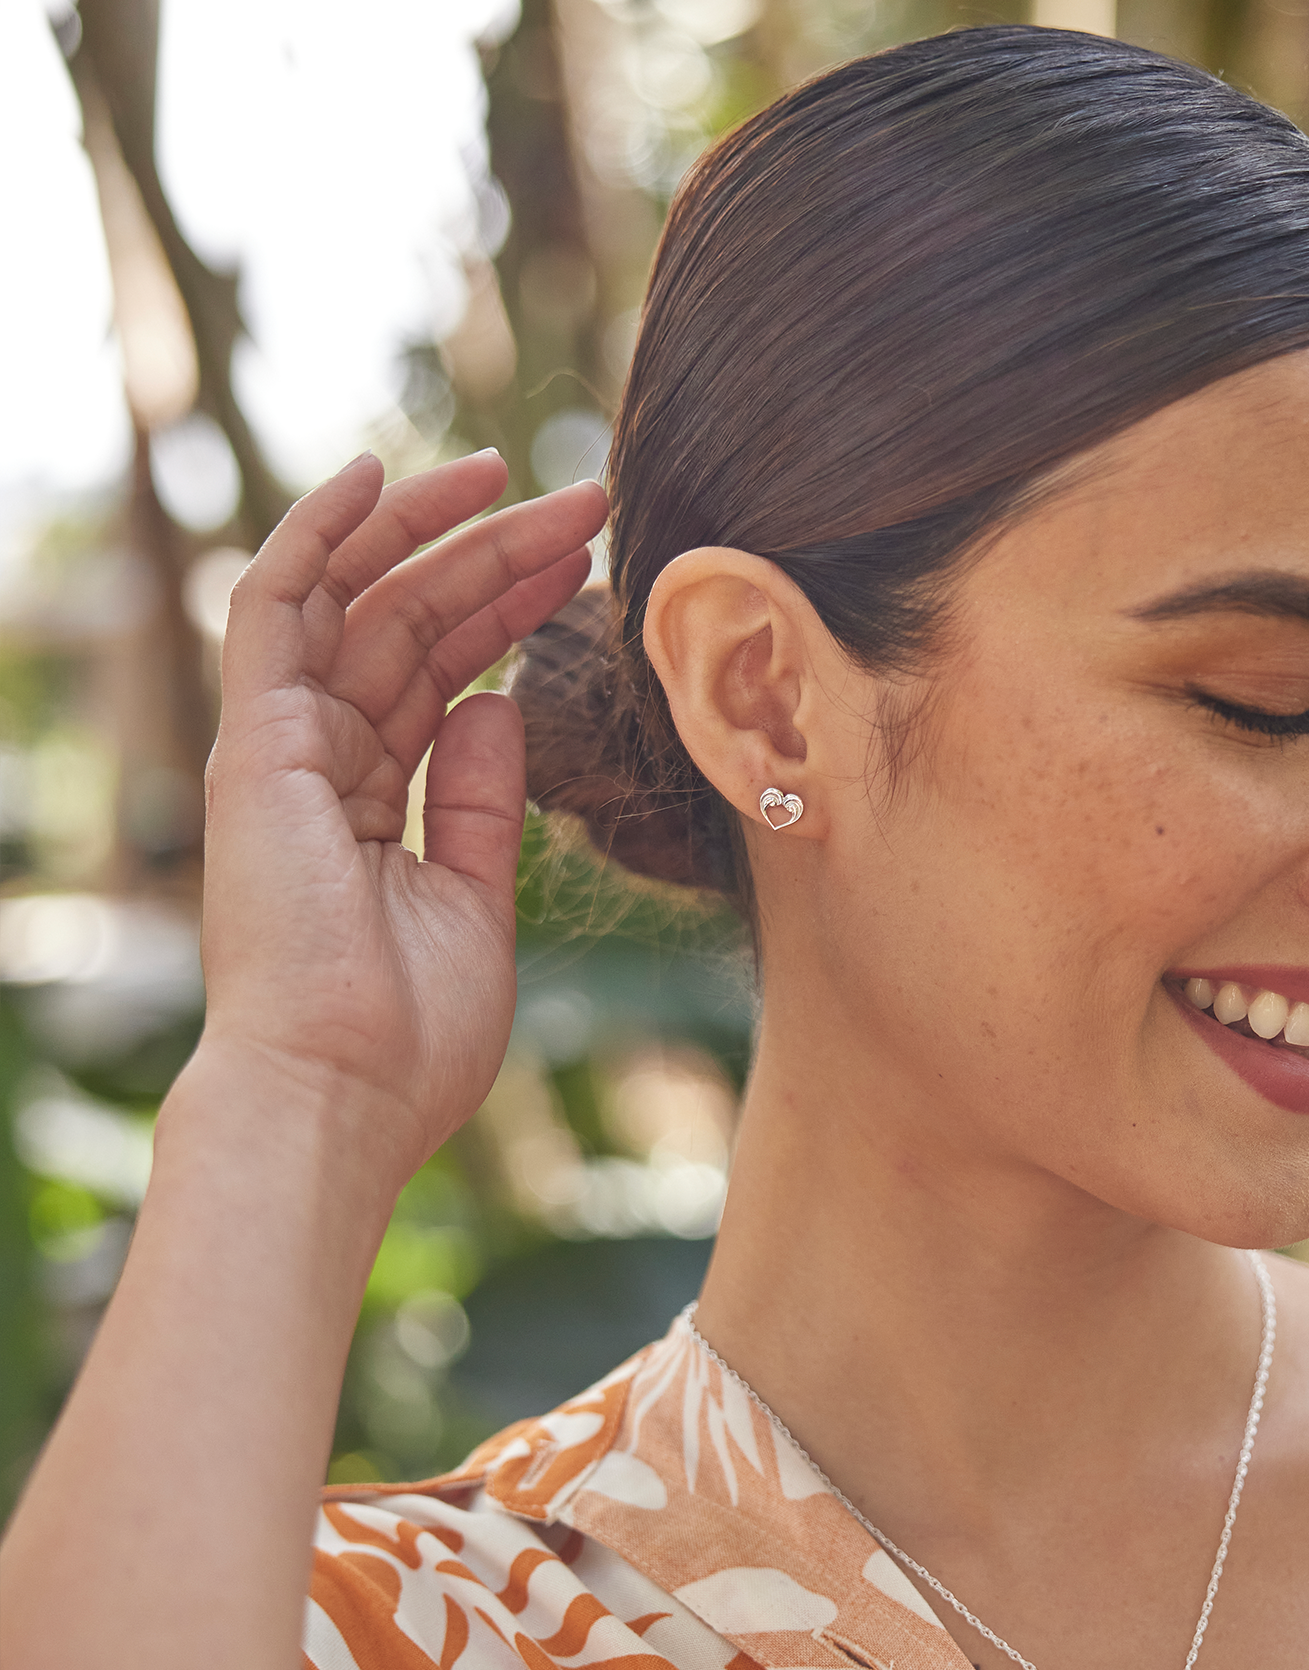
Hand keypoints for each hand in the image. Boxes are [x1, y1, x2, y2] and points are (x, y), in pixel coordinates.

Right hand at [196, 450, 607, 1181]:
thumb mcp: (479, 899)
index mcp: (374, 802)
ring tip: (520, 476)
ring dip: (438, 531)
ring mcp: (282, 746)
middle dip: (498, 557)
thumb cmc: (413, 1032)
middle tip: (588, 505)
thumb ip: (484, 798)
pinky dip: (320, 532)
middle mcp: (322, 761)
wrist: (347, 1091)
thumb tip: (500, 699)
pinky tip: (379, 474)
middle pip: (413, 623)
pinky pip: (276, 605)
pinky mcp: (254, 740)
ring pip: (360, 599)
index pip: (443, 673)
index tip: (589, 567)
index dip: (512, 611)